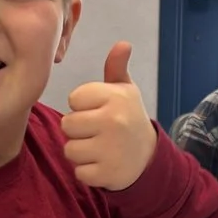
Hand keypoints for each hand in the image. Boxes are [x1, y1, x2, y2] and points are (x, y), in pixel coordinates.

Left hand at [61, 40, 155, 190]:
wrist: (149, 158)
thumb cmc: (129, 119)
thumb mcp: (126, 92)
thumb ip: (117, 68)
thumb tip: (123, 43)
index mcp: (115, 98)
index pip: (74, 99)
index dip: (82, 106)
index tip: (99, 111)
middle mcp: (113, 121)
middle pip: (67, 125)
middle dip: (78, 131)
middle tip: (97, 132)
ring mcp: (111, 149)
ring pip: (70, 149)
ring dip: (80, 152)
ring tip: (99, 148)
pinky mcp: (107, 174)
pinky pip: (78, 172)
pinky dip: (87, 172)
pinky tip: (102, 165)